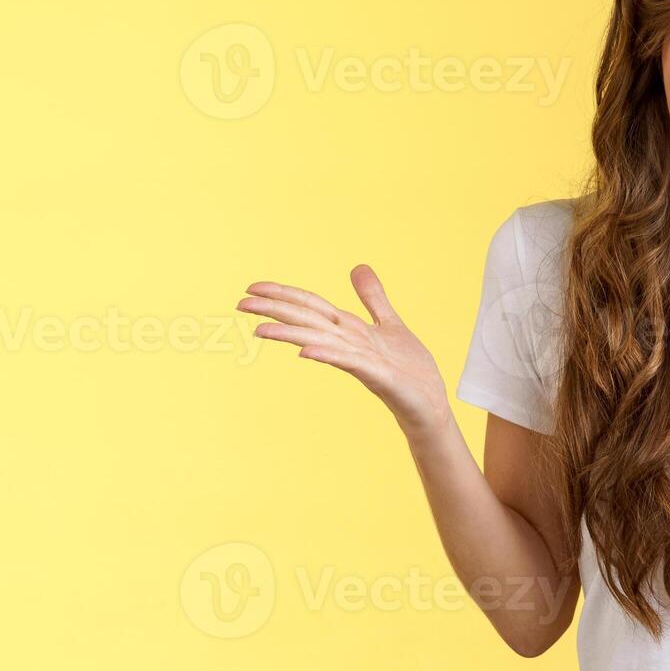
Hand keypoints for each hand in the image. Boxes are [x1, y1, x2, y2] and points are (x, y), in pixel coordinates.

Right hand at [239, 265, 450, 432]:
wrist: (429, 403)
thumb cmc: (409, 369)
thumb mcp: (390, 323)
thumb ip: (372, 297)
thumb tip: (357, 267)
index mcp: (350, 329)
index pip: (310, 306)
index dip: (283, 294)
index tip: (252, 287)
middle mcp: (348, 343)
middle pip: (307, 320)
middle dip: (275, 310)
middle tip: (240, 302)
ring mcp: (360, 360)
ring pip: (319, 341)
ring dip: (290, 334)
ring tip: (260, 328)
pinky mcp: (378, 375)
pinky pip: (349, 362)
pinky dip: (327, 354)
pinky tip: (306, 351)